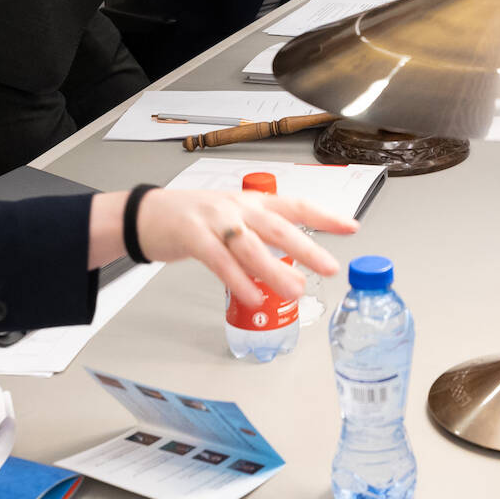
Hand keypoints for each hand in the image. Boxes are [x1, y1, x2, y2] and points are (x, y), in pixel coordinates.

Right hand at [127, 188, 357, 305]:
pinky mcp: (192, 236)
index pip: (296, 205)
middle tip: (331, 267)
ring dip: (275, 269)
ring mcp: (215, 220)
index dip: (325, 216)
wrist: (148, 214)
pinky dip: (237, 279)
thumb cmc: (195, 219)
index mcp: (253, 202)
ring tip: (296, 289)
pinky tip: (252, 296)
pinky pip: (219, 260)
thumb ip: (261, 236)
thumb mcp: (234, 218)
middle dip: (308, 247)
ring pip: (251, 245)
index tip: (352, 227)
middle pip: (278, 226)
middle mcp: (238, 207)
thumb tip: (295, 262)